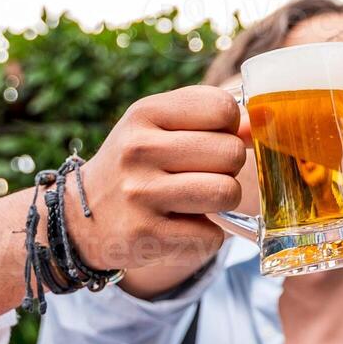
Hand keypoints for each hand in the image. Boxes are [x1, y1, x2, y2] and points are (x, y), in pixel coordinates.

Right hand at [67, 86, 245, 271]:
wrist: (80, 218)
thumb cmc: (138, 165)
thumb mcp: (160, 128)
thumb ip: (212, 119)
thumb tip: (262, 122)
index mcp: (145, 112)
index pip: (223, 108)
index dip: (230, 127)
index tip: (211, 139)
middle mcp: (138, 149)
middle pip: (231, 152)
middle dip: (228, 167)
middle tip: (202, 174)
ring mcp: (139, 193)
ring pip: (226, 192)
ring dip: (222, 201)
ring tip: (197, 200)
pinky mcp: (145, 235)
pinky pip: (211, 235)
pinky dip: (205, 235)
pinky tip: (179, 227)